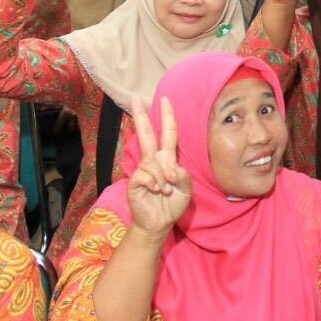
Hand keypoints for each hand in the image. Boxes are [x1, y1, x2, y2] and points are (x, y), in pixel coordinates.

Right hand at [125, 96, 192, 239]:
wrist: (159, 222)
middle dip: (141, 116)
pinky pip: (145, 175)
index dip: (167, 117)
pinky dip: (154, 183)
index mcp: (167, 159)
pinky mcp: (134, 181)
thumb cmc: (173, 203)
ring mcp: (143, 170)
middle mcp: (154, 161)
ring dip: (163, 177)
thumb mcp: (186, 188)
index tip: (165, 99)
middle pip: (146, 134)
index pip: (168, 133)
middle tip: (135, 98)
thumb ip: (183, 176)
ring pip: (153, 162)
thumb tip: (171, 170)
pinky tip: (156, 191)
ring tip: (165, 190)